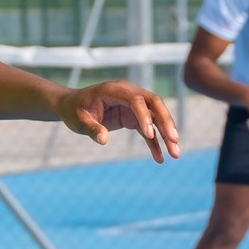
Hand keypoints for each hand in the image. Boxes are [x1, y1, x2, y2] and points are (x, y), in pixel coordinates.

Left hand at [56, 79, 181, 161]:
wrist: (72, 106)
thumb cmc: (74, 111)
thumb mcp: (78, 121)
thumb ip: (91, 129)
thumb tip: (103, 140)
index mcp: (114, 90)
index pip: (136, 100)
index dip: (144, 115)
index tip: (149, 133)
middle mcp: (128, 93)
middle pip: (154, 103)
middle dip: (166, 121)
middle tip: (174, 140)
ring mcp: (133, 105)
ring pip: (156, 116)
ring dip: (167, 133)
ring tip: (176, 153)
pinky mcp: (134, 116)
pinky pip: (148, 129)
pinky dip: (155, 142)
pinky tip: (160, 158)